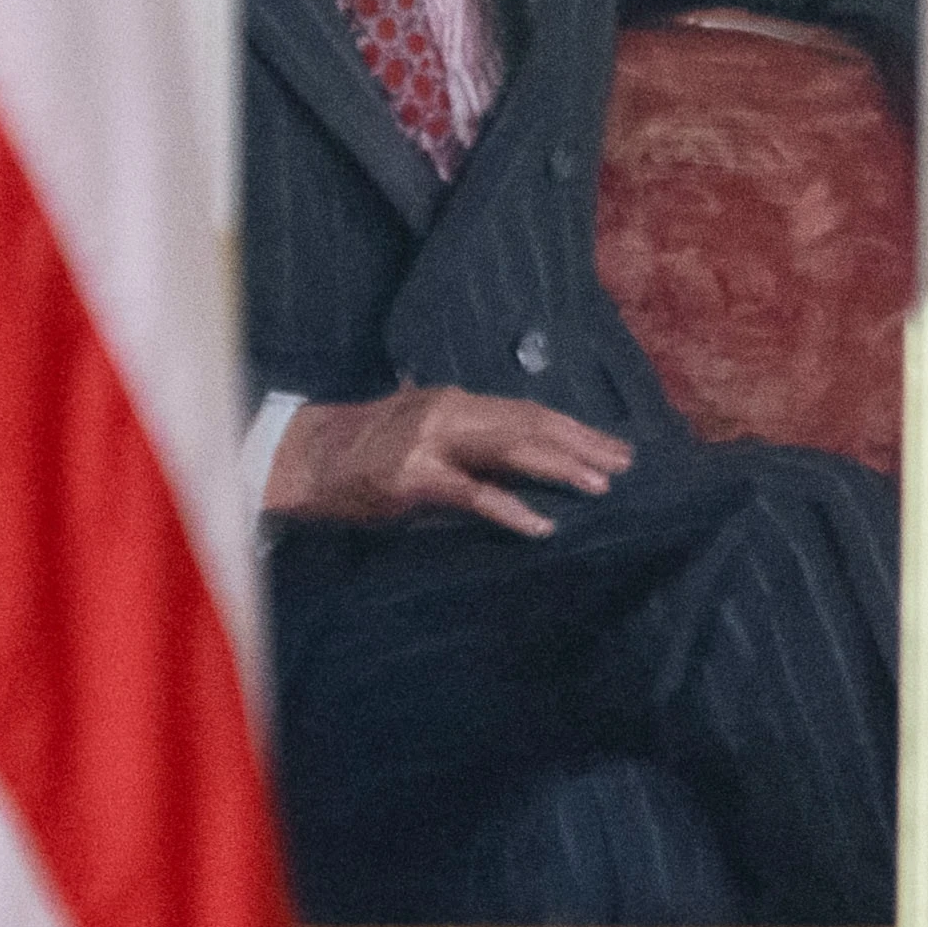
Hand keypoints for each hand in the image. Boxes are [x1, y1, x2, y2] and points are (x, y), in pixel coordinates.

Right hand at [264, 386, 629, 535]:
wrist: (302, 459)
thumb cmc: (363, 451)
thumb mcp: (421, 428)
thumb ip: (469, 440)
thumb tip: (523, 456)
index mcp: (455, 401)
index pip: (528, 411)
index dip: (574, 428)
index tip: (612, 445)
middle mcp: (449, 412)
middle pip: (530, 424)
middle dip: (581, 444)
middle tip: (624, 464)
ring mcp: (431, 443)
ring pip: (510, 449)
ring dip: (559, 467)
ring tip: (598, 485)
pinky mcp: (413, 478)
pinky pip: (472, 493)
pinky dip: (509, 508)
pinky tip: (540, 525)